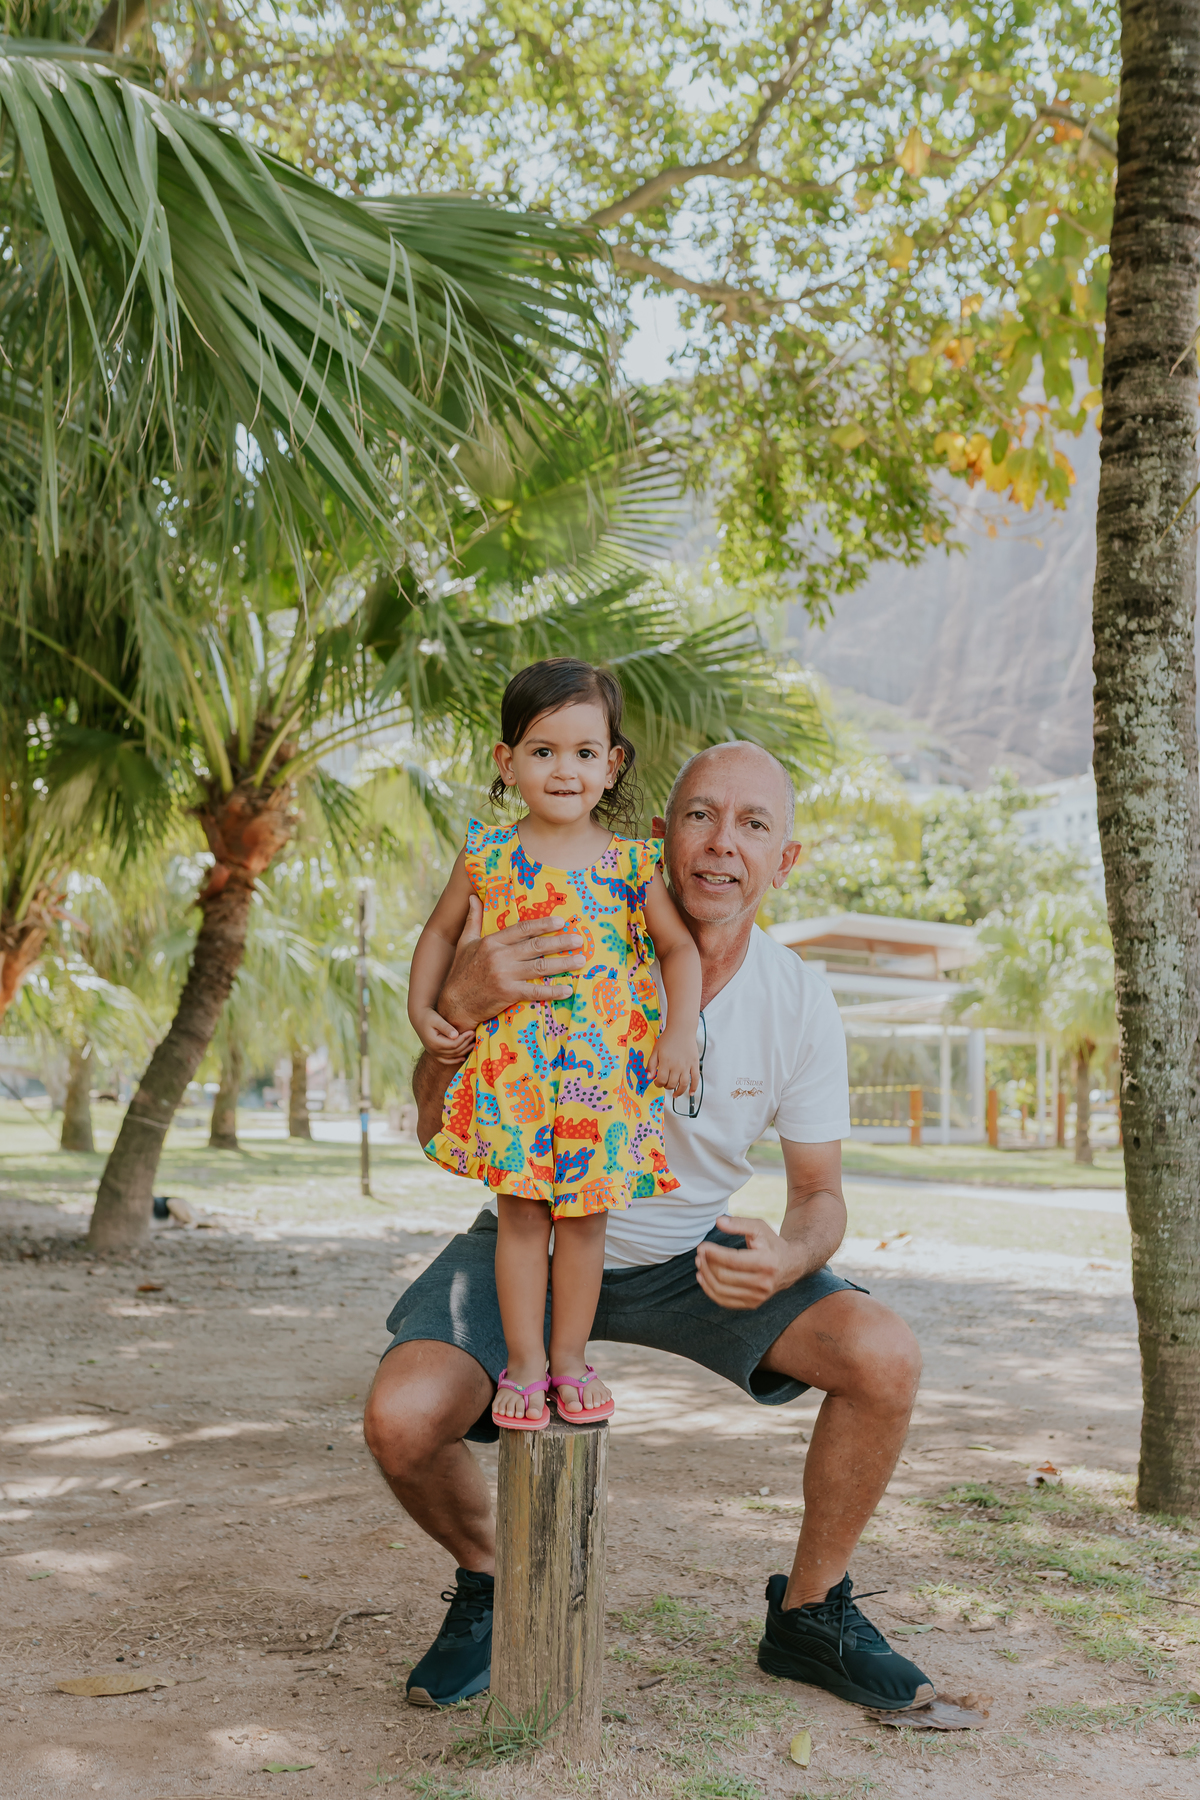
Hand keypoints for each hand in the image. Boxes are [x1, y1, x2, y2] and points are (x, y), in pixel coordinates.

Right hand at [414, 1007, 475, 1061]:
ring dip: (464, 1051)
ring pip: (452, 1056)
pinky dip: (455, 1060)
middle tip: (475, 1035)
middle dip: (466, 1043)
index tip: (471, 1031)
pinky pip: (447, 1060)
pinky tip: (463, 1057)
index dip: (464, 1039)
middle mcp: (433, 1050)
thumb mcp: (436, 1019)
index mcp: (434, 1042)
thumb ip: (446, 1027)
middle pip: (454, 1051)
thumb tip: (456, 1035)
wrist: (419, 1019)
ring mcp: (434, 1054)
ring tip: (474, 1044)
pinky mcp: (435, 1054)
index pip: (453, 1044)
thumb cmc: (429, 1017)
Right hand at [438, 895, 584, 1030]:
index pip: (522, 929)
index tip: (561, 921)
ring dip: (563, 964)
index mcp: (492, 942)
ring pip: (540, 967)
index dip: (543, 924)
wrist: (453, 1003)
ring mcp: (504, 976)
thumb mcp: (465, 942)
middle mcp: (499, 957)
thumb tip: (473, 896)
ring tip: (581, 960)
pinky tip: (568, 989)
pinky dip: (553, 991)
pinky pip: (535, 992)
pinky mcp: (508, 994)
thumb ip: (472, 919)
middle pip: (536, 946)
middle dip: (561, 942)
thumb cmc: (461, 972)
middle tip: (579, 939)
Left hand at [648, 1028, 700, 1097]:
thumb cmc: (667, 1039)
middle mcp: (677, 1066)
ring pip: (683, 1084)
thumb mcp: (655, 1050)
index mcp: (665, 1062)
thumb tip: (649, 1078)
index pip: (661, 1080)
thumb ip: (650, 1064)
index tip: (657, 1082)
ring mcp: (687, 1066)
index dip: (658, 1084)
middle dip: (667, 1086)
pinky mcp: (695, 1064)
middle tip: (665, 1084)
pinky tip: (691, 1093)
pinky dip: (694, 1087)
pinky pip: (696, 1079)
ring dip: (679, 1092)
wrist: (682, 1029)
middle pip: (672, 1083)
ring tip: (675, 1094)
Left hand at [694, 1216, 803, 1310]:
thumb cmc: (771, 1243)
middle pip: (724, 1276)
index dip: (713, 1254)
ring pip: (722, 1290)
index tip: (702, 1246)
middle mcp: (764, 1283)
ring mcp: (759, 1297)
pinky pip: (725, 1301)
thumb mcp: (759, 1227)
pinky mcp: (753, 1304)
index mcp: (767, 1262)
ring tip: (699, 1263)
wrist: (791, 1265)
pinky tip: (703, 1278)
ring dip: (706, 1277)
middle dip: (707, 1264)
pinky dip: (710, 1291)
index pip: (733, 1261)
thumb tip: (718, 1221)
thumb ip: (739, 1223)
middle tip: (699, 1253)